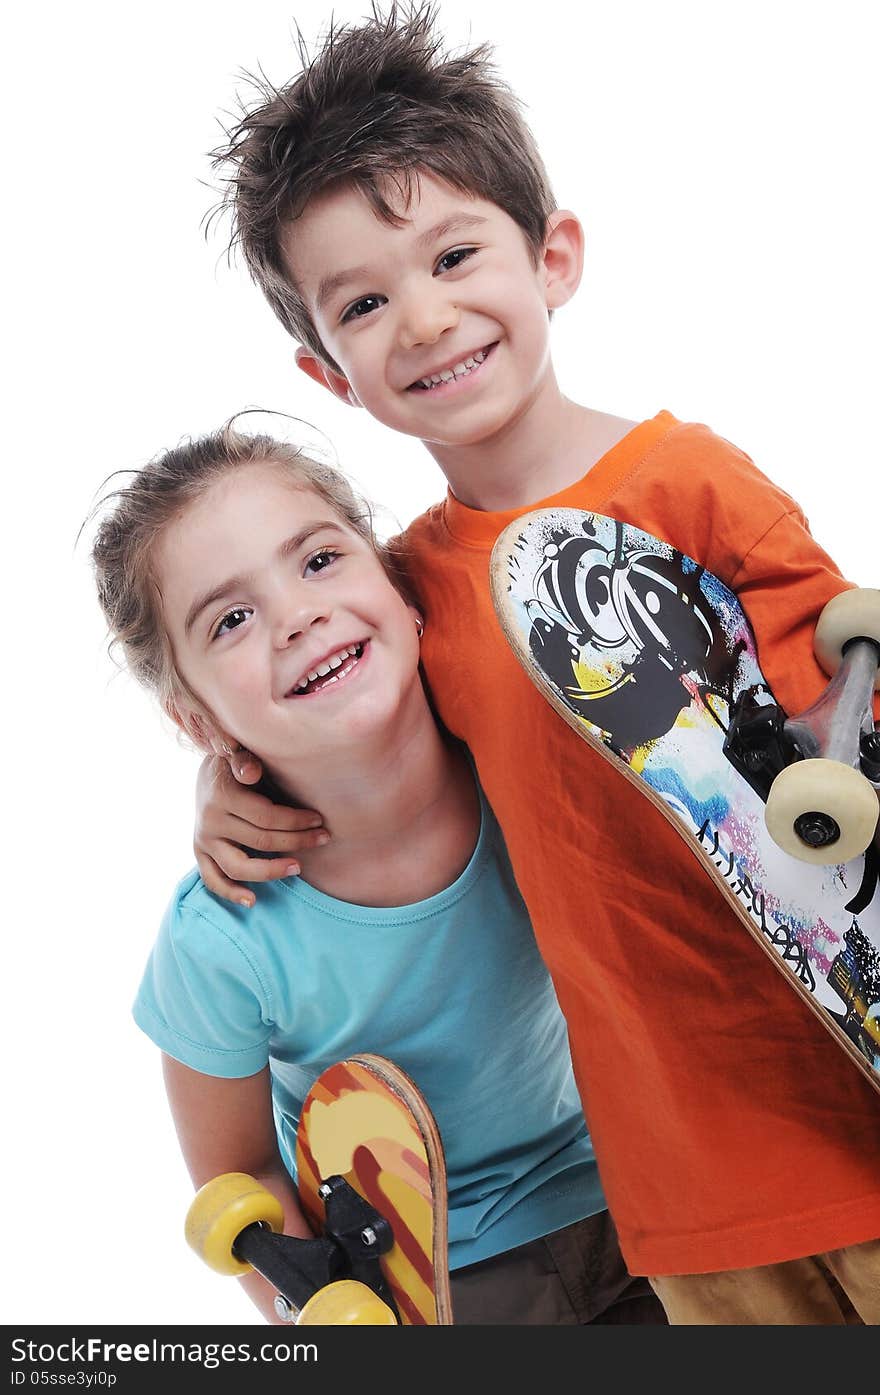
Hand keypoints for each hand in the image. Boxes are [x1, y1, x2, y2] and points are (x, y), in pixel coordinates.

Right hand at [194, 753, 327, 905]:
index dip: (295, 821)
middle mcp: (210, 820)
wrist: (208, 773)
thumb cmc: (236, 762)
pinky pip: (212, 879)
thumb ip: (245, 759)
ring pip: (238, 867)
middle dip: (296, 841)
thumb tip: (251, 772)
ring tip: (297, 868)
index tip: (319, 820)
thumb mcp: (239, 753)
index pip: (266, 817)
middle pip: (260, 841)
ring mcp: (204, 840)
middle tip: (322, 839)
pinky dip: (230, 893)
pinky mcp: (200, 852)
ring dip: (270, 871)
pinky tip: (253, 900)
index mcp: (223, 795)